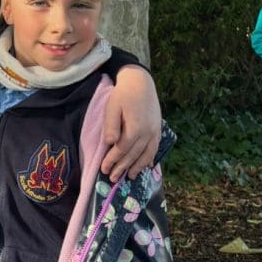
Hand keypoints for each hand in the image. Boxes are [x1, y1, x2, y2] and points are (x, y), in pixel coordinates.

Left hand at [101, 66, 160, 180]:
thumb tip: (110, 143)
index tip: (103, 169)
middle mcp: (147, 133)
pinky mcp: (158, 130)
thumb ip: (111, 125)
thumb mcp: (112, 107)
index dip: (112, 160)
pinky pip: (154, 149)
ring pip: (146, 155)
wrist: (140, 82)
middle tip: (112, 178)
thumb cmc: (123, 94)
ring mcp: (155, 132)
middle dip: (122, 168)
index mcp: (135, 127)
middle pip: (133, 155)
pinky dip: (148, 159)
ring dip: (136, 167)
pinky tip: (144, 166)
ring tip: (128, 177)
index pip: (122, 149)